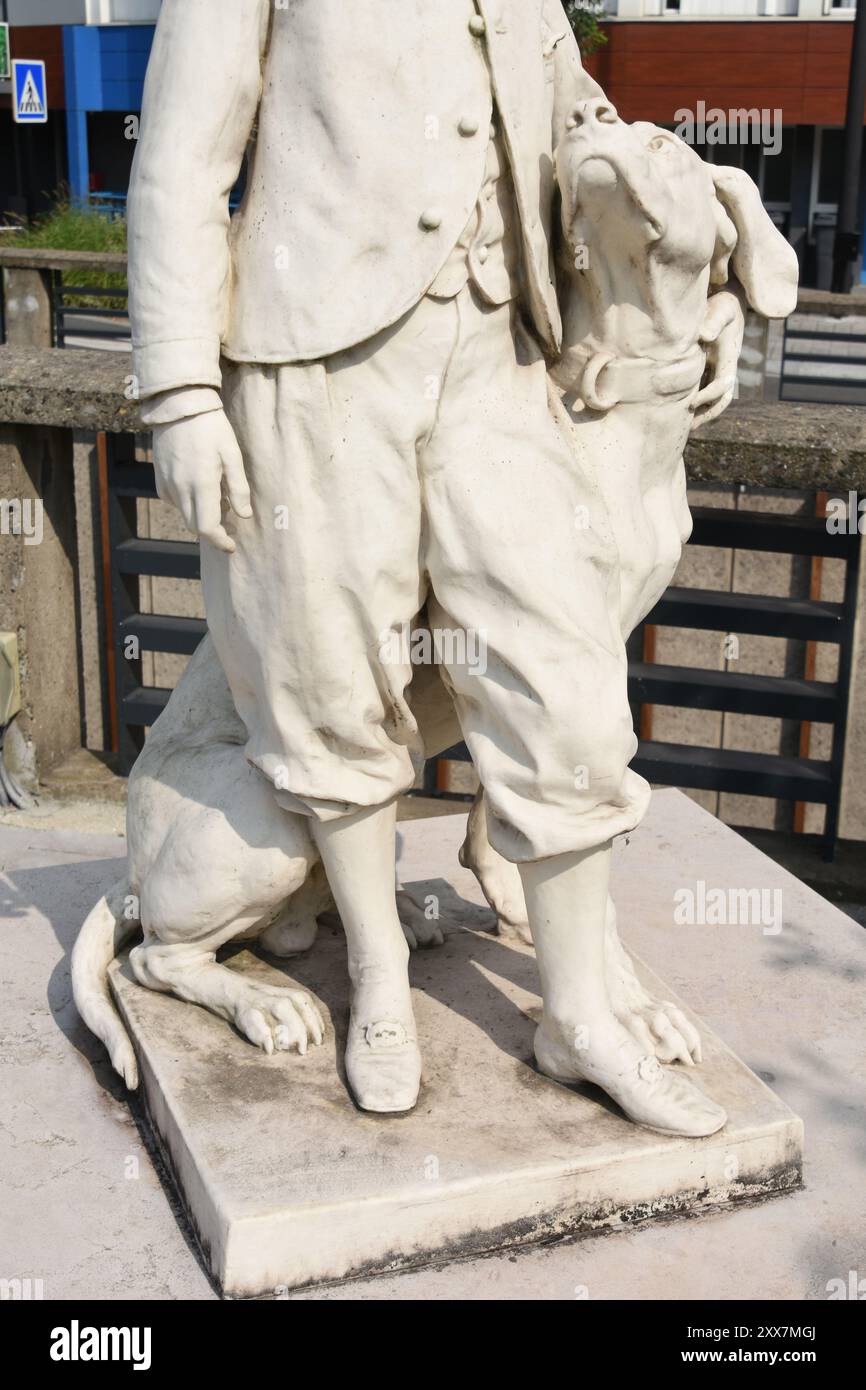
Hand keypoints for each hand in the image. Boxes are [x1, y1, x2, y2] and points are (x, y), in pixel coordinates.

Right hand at [152, 409, 251, 553]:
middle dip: (213, 531)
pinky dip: (188, 503)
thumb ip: (238, 488)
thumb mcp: (232, 455)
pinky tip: (199, 487)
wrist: (179, 406)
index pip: (207, 528)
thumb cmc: (211, 428)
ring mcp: (167, 484)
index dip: (220, 541)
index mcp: (201, 484)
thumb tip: (244, 515)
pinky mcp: (159, 479)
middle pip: (195, 526)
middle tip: (229, 521)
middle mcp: (180, 488)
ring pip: (184, 515)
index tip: (231, 546)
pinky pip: (174, 502)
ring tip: (217, 497)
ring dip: (200, 516)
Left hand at [690, 287, 744, 429]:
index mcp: (729, 357)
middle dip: (708, 414)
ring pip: (713, 400)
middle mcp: (725, 368)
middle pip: (722, 400)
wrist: (723, 299)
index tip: (691, 403)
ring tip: (682, 425)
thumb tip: (703, 336)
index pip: (723, 385)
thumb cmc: (721, 302)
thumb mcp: (721, 307)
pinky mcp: (706, 368)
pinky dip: (692, 402)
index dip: (708, 396)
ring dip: (700, 413)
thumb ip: (713, 320)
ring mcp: (716, 370)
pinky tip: (674, 409)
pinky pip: (701, 390)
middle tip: (689, 427)